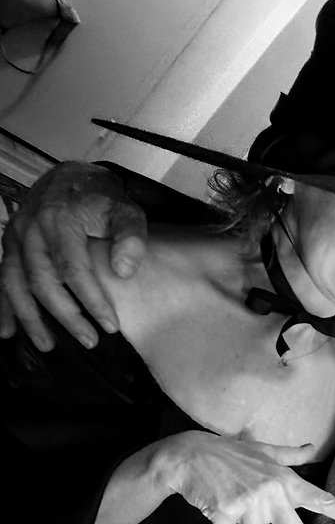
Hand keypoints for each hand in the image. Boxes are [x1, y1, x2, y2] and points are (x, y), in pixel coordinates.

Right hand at [0, 161, 148, 351]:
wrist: (72, 177)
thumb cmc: (102, 199)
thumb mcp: (125, 210)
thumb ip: (131, 237)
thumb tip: (124, 272)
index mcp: (59, 221)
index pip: (74, 269)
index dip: (92, 301)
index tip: (111, 327)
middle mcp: (30, 230)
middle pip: (42, 281)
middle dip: (65, 315)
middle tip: (90, 341)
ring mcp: (16, 238)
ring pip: (14, 283)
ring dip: (30, 317)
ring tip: (48, 346)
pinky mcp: (9, 245)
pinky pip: (1, 277)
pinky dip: (2, 306)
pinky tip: (6, 331)